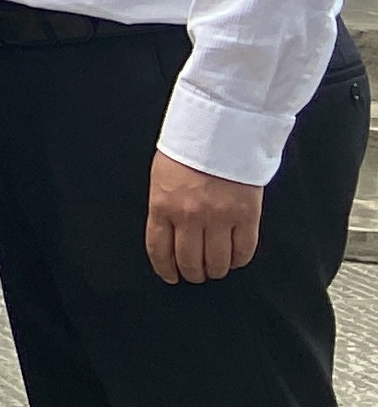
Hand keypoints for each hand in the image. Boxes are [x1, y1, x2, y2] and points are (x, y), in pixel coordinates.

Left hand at [147, 153, 264, 282]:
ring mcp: (219, 218)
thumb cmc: (188, 149)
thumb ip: (164, 206)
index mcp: (162, 205)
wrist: (220, 129)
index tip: (171, 276)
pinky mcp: (246, 216)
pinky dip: (239, 260)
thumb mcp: (162, 177)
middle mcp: (189, 217)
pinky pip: (243, 250)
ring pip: (218, 261)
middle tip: (197, 274)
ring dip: (217, 270)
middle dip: (193, 273)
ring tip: (217, 268)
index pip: (159, 249)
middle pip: (190, 261)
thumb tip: (169, 233)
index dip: (165, 269)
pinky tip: (236, 258)